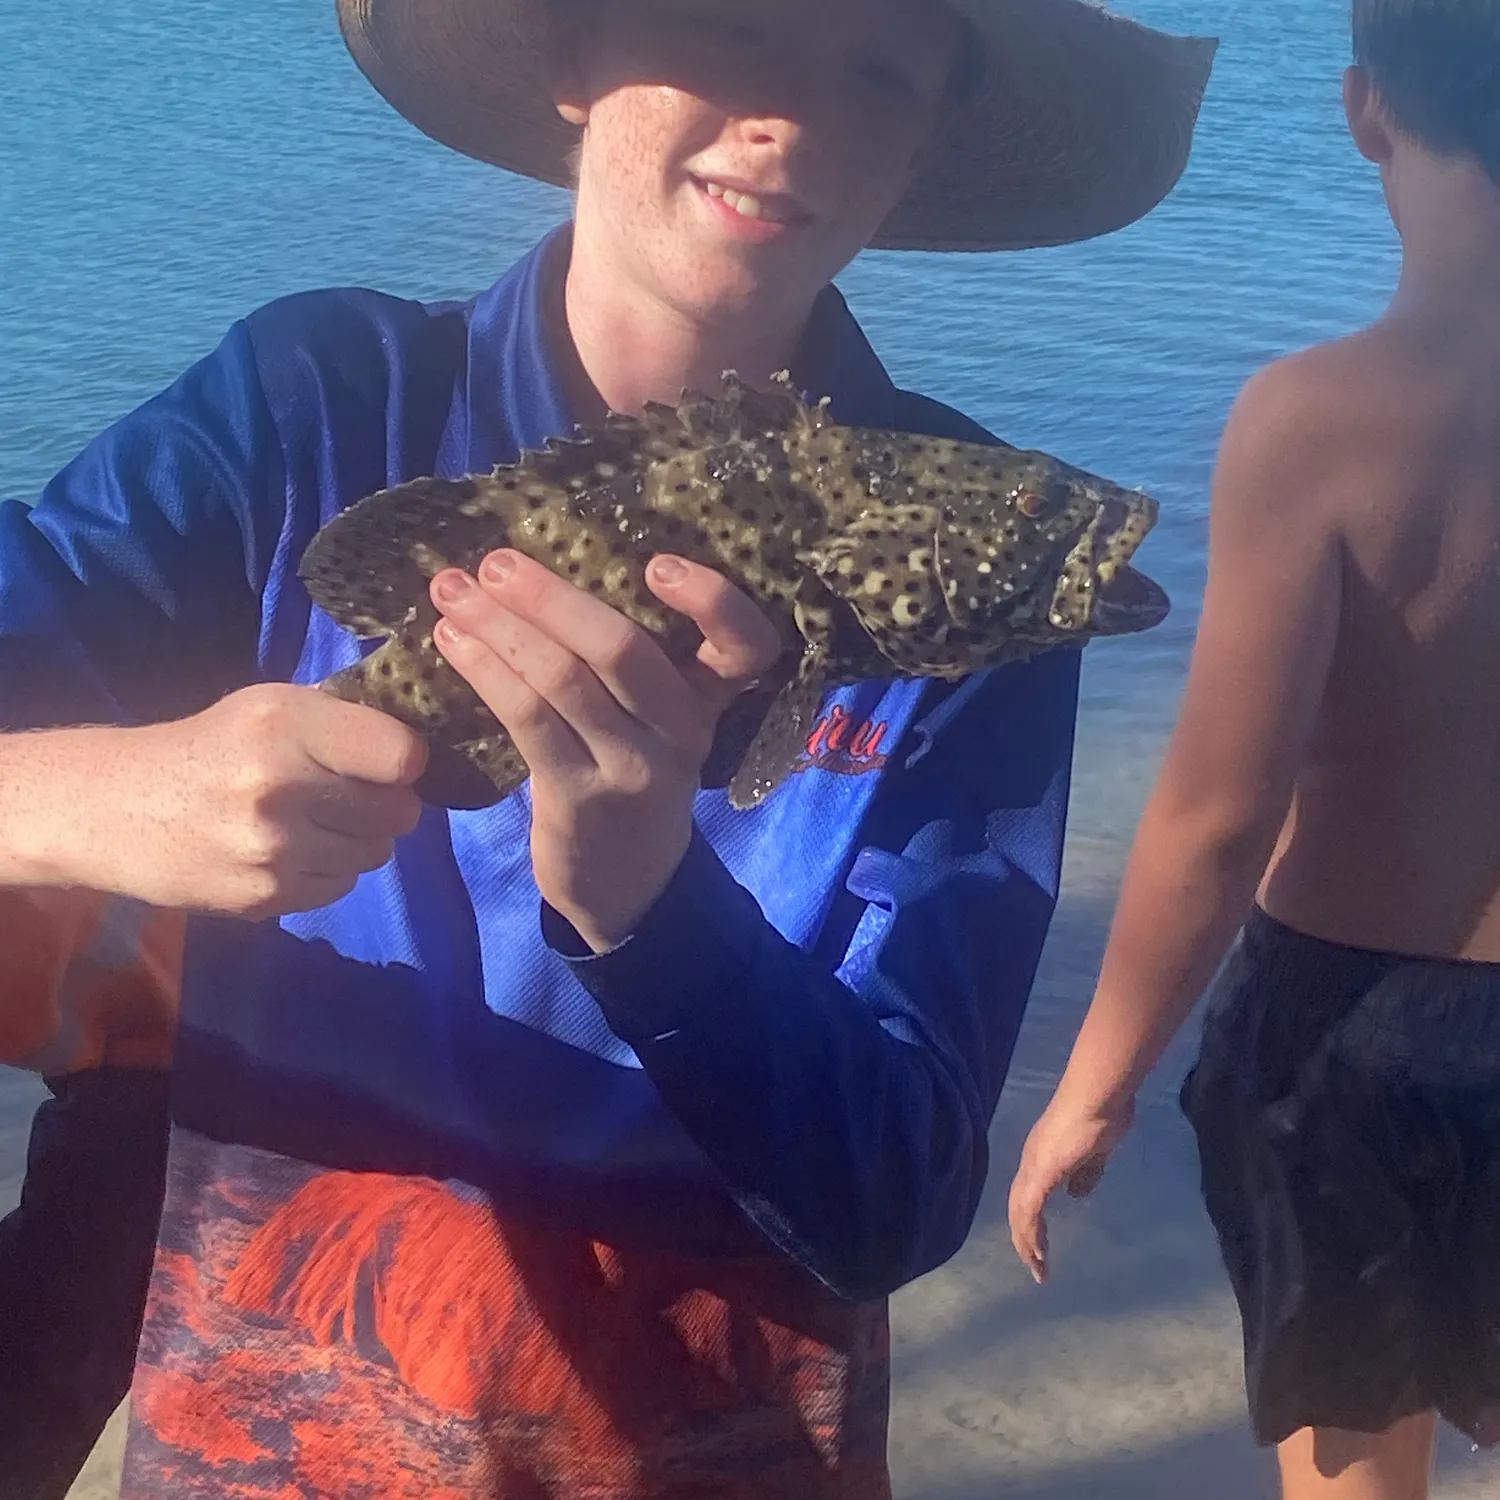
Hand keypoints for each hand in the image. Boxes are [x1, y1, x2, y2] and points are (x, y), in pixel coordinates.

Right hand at [18, 684, 426, 918]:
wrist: (117, 808)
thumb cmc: (212, 746)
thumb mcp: (272, 707)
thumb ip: (344, 721)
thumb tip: (422, 747)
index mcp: (286, 724)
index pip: (403, 757)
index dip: (404, 762)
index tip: (387, 761)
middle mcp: (281, 787)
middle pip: (399, 813)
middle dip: (385, 803)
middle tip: (350, 793)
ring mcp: (273, 851)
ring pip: (376, 854)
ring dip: (359, 839)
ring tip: (315, 820)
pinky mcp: (263, 899)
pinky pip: (340, 886)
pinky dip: (328, 870)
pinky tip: (290, 850)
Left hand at [429, 548, 779, 950]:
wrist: (628, 882)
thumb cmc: (634, 772)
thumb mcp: (660, 718)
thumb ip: (633, 654)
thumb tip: (550, 558)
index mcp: (710, 697)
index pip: (746, 645)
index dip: (712, 599)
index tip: (657, 563)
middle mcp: (682, 730)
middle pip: (623, 650)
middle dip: (550, 596)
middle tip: (496, 561)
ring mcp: (633, 767)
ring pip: (563, 680)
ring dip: (498, 627)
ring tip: (452, 590)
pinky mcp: (580, 797)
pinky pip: (528, 719)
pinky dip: (484, 671)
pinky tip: (452, 642)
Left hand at [1007, 1087, 1134, 1284]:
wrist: (1098, 1094)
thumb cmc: (1101, 1114)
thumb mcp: (1096, 1151)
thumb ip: (1086, 1173)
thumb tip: (1075, 1194)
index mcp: (1043, 1156)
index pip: (1029, 1196)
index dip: (1032, 1222)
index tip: (1042, 1248)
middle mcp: (1031, 1161)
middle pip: (1019, 1208)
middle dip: (1026, 1240)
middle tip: (1037, 1268)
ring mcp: (1034, 1165)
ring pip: (1020, 1212)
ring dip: (1027, 1243)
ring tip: (1038, 1269)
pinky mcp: (1042, 1171)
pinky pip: (1030, 1210)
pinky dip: (1031, 1234)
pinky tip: (1038, 1253)